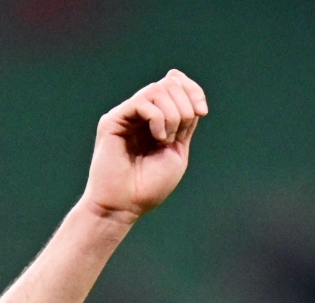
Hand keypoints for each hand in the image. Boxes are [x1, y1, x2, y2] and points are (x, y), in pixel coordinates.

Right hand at [82, 70, 207, 220]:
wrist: (123, 207)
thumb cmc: (148, 187)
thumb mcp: (177, 152)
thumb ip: (184, 124)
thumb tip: (191, 97)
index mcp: (157, 119)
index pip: (176, 84)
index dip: (193, 90)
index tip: (202, 112)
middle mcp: (140, 113)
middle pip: (170, 83)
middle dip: (184, 105)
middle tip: (178, 136)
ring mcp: (126, 115)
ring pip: (157, 89)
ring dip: (172, 114)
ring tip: (166, 140)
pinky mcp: (113, 120)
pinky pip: (142, 102)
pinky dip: (157, 117)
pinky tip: (158, 138)